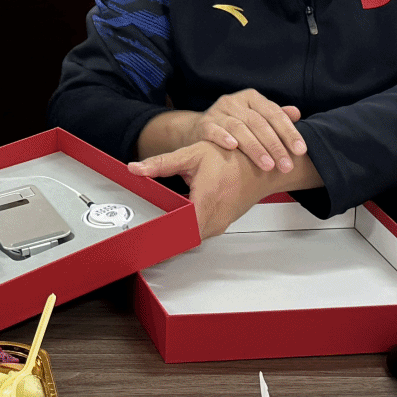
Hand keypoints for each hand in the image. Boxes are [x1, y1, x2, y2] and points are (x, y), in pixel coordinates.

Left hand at [129, 141, 322, 238]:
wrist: (261, 162)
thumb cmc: (232, 157)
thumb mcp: (193, 154)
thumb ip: (161, 163)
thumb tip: (136, 168)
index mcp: (206, 201)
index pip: (179, 231)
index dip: (159, 239)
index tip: (142, 242)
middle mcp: (215, 218)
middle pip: (183, 239)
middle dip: (162, 240)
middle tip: (141, 240)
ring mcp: (220, 224)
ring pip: (192, 238)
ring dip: (174, 236)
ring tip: (153, 235)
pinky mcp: (222, 224)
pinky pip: (200, 233)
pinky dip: (186, 231)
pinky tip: (174, 224)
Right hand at [173, 90, 306, 173]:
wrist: (200, 129)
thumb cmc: (235, 125)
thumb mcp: (256, 118)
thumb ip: (275, 117)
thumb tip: (296, 113)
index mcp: (251, 98)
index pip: (274, 113)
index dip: (289, 132)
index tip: (301, 151)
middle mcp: (234, 102)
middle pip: (258, 122)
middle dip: (275, 146)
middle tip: (286, 165)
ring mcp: (217, 112)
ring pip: (239, 128)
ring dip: (255, 148)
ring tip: (268, 165)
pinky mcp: (203, 124)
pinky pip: (214, 130)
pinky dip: (223, 137)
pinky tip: (233, 147)